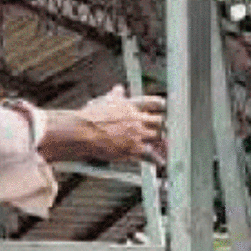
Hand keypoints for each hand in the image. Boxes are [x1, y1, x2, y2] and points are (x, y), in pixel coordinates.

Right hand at [39, 87, 166, 165]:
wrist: (83, 133)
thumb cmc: (91, 117)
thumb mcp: (104, 101)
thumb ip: (115, 95)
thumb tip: (119, 88)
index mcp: (132, 105)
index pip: (155, 102)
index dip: (162, 105)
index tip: (165, 107)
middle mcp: (137, 120)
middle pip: (160, 122)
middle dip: (163, 125)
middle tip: (166, 128)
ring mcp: (136, 135)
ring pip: (158, 137)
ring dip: (162, 140)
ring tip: (167, 145)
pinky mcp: (133, 150)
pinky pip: (150, 154)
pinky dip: (156, 158)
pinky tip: (161, 161)